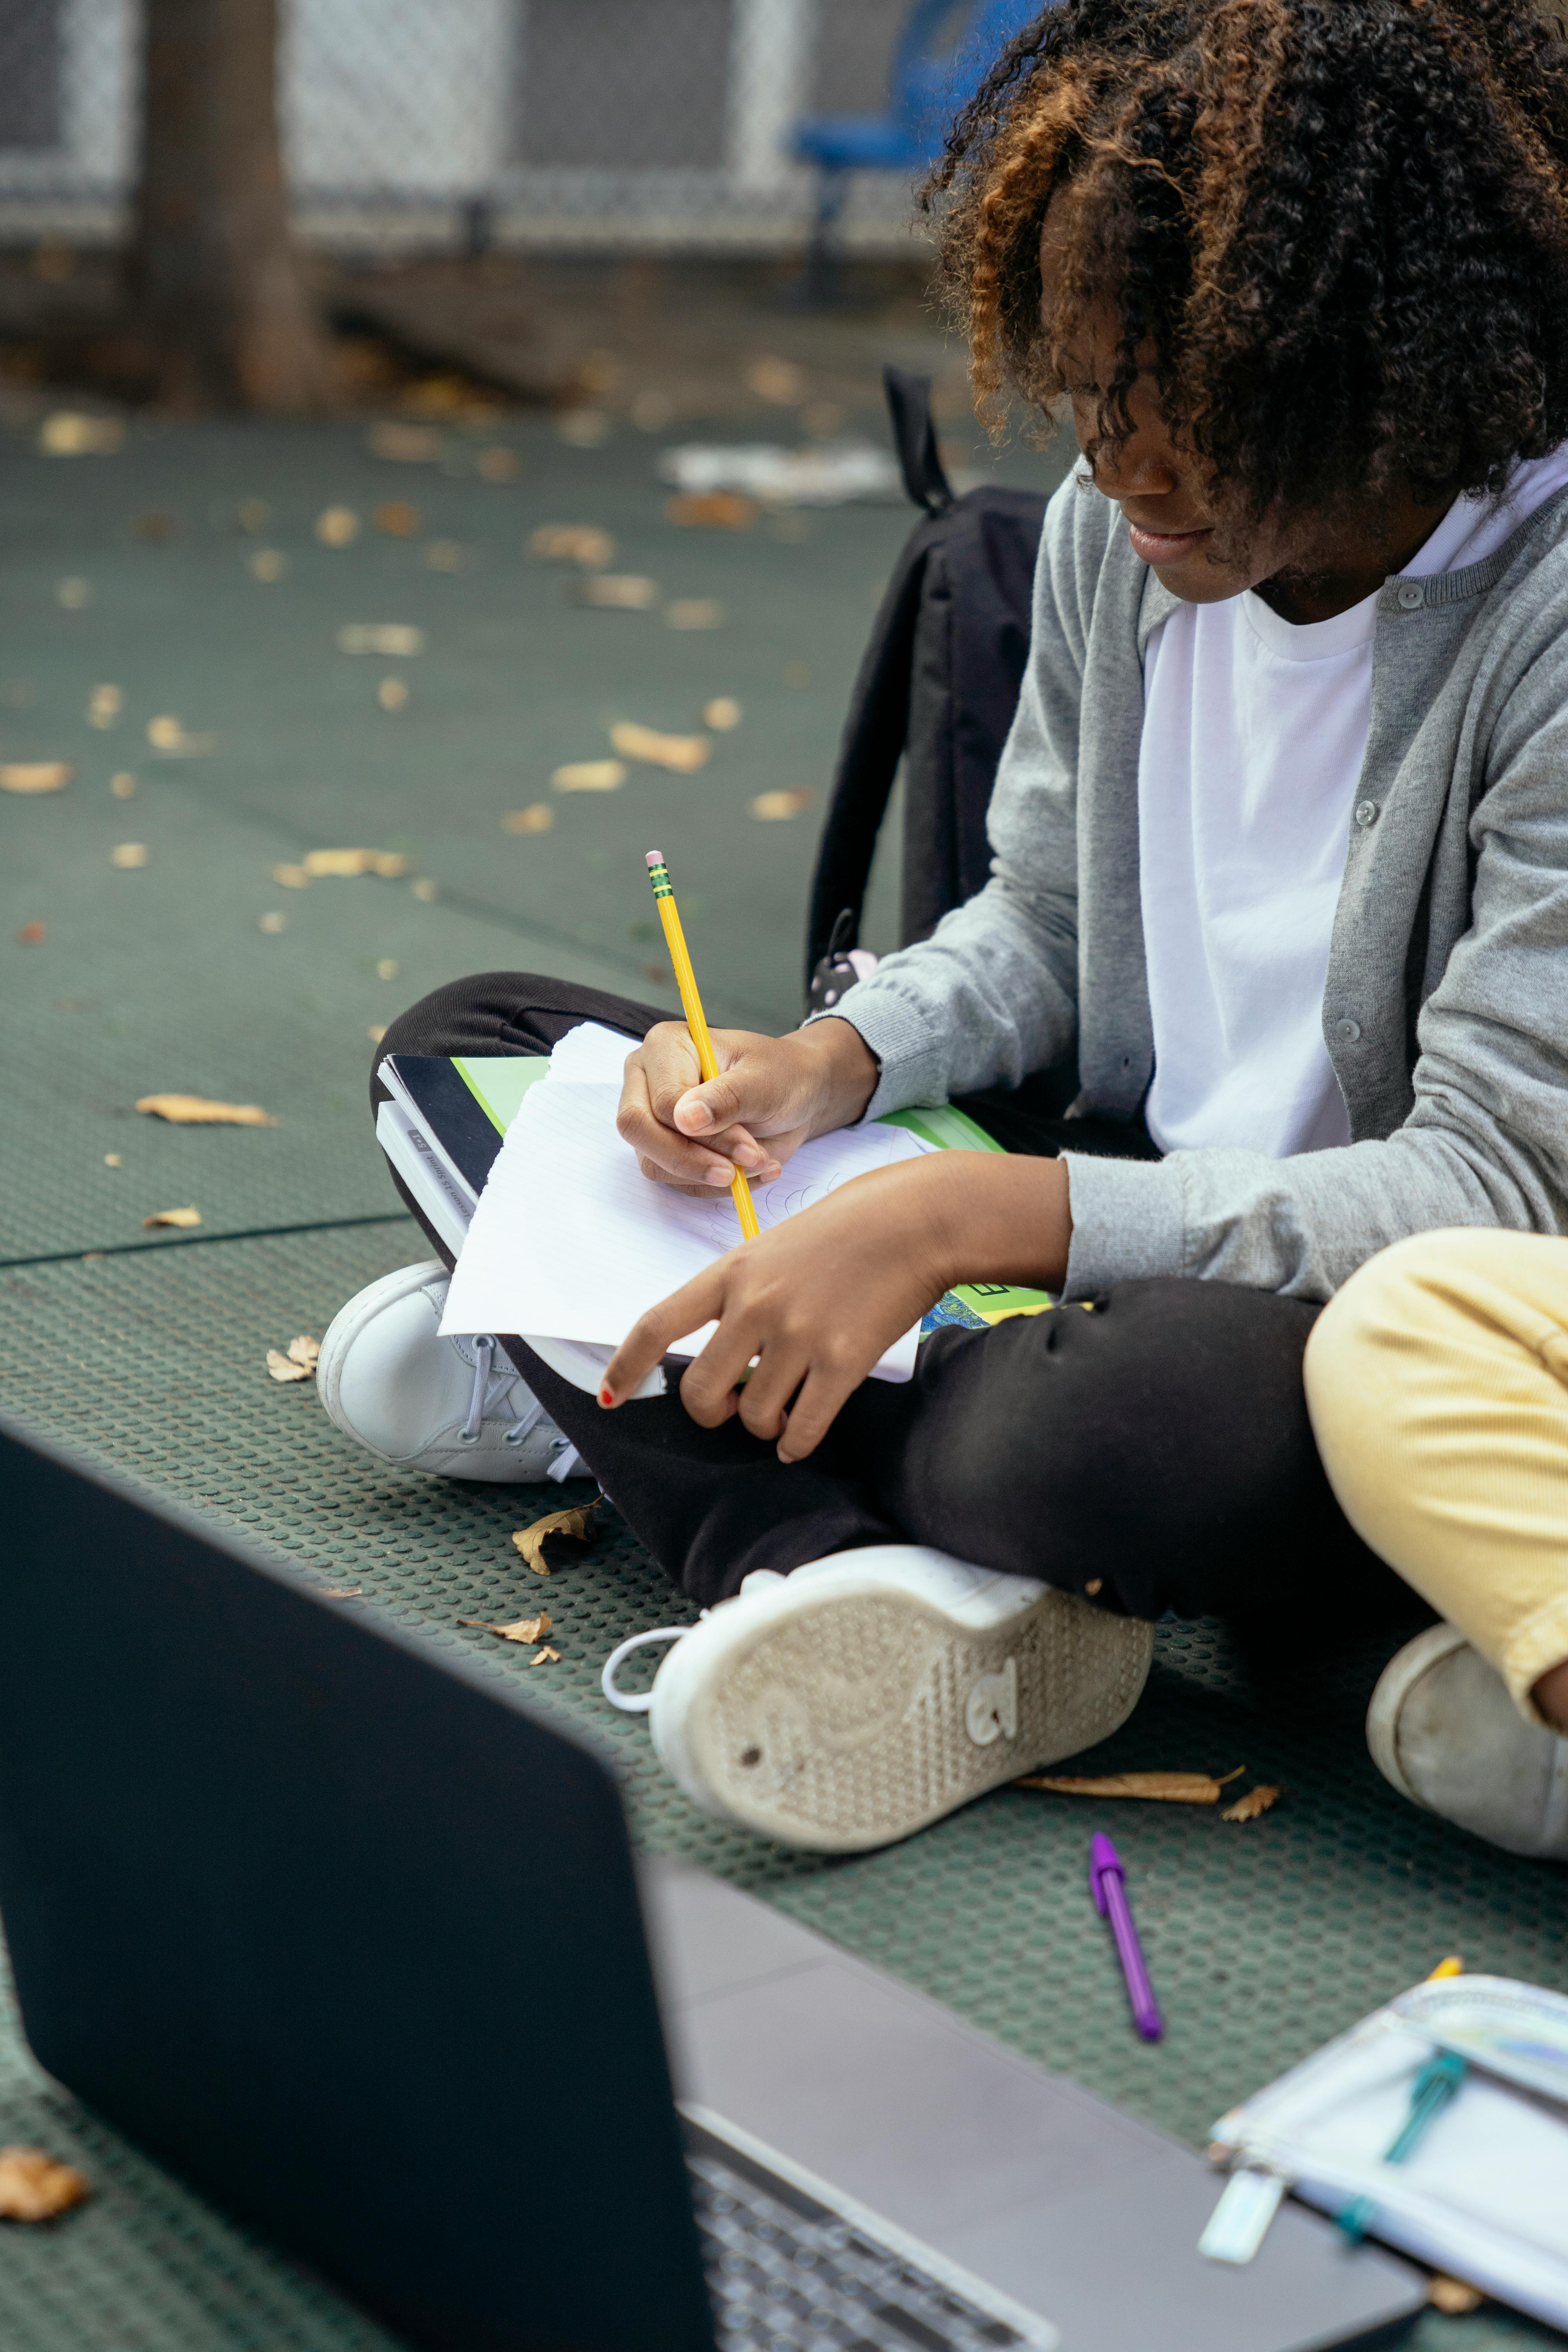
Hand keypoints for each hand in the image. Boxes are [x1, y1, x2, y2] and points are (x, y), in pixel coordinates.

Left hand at [601, 1152, 1073, 1459]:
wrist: (915, 1221)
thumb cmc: (847, 1232)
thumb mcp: (774, 1248)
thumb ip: (741, 1293)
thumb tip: (724, 1355)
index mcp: (731, 1272)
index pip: (657, 1325)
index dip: (626, 1366)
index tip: (612, 1395)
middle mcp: (755, 1306)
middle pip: (699, 1392)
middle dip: (711, 1413)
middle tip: (732, 1409)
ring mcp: (798, 1335)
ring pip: (754, 1416)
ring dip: (763, 1428)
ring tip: (782, 1415)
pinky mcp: (843, 1361)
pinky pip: (803, 1430)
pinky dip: (796, 1444)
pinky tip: (799, 1437)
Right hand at [615, 1016, 876, 1197]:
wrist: (795, 1095)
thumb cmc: (780, 1075)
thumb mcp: (764, 1082)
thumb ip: (727, 1097)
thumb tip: (686, 1119)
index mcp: (666, 1046)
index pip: (663, 1100)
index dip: (704, 1133)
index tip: (749, 1148)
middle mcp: (647, 1080)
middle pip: (639, 1130)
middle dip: (693, 1160)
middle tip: (739, 1171)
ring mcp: (651, 1118)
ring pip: (655, 1163)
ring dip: (710, 1177)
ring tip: (759, 1163)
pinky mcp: (663, 1150)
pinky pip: (676, 1181)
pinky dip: (716, 1186)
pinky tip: (751, 1172)